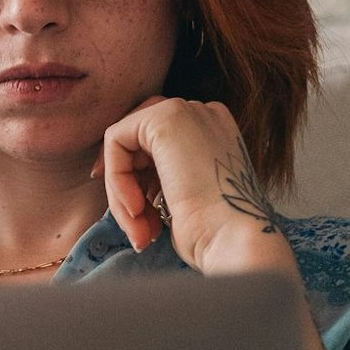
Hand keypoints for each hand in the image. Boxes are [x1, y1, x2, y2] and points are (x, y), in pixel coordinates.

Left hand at [93, 95, 327, 349]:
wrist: (233, 237)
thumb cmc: (215, 233)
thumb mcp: (186, 198)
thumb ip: (162, 180)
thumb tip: (129, 186)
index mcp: (215, 131)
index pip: (158, 143)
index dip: (138, 176)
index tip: (134, 212)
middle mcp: (203, 114)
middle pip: (138, 140)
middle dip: (127, 185)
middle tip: (136, 227)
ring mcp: (186, 112)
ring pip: (123, 144)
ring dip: (122, 194)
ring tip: (140, 230)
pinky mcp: (164, 119)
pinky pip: (115, 142)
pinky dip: (117, 181)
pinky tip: (137, 210)